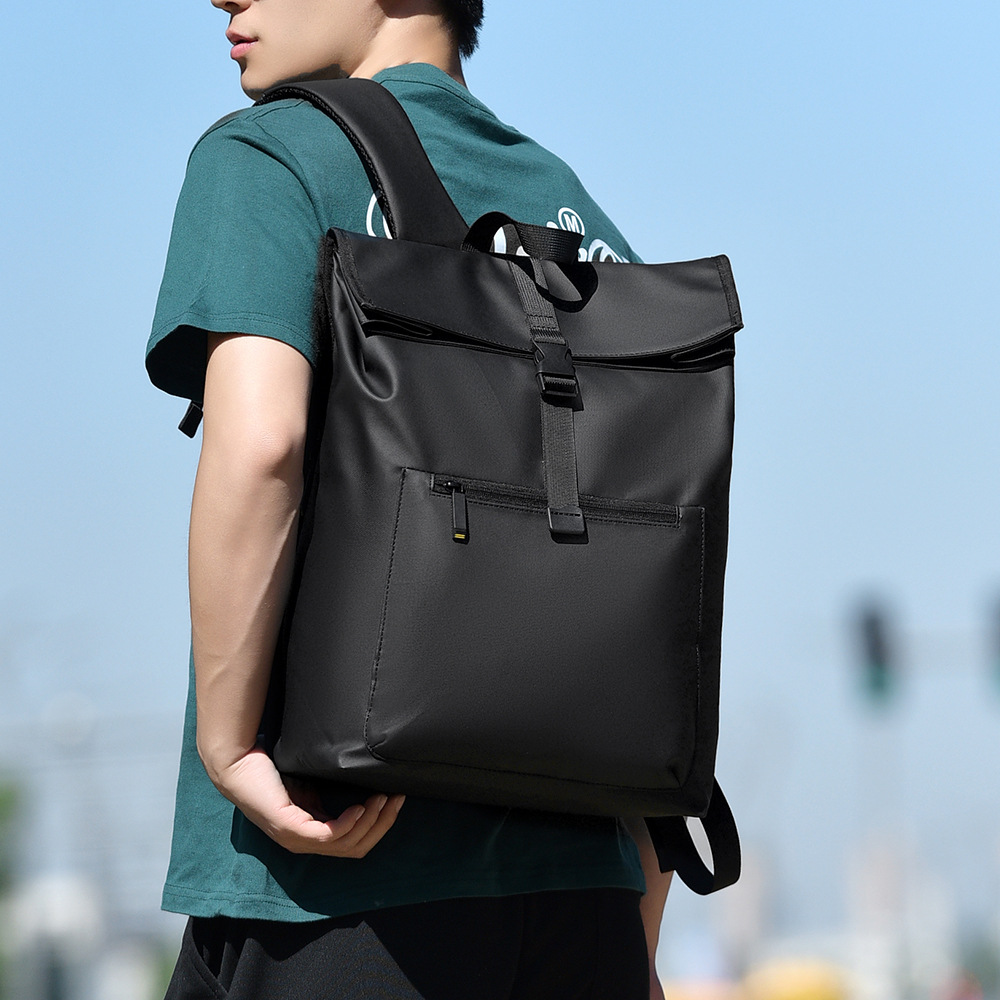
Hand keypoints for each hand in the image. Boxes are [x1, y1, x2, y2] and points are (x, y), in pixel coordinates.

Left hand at [208, 746, 403, 856]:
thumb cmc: (272, 770)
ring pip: (347, 844)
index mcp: (311, 834)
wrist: (238, 763)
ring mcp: (296, 839)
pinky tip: (360, 806)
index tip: (395, 799)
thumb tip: (364, 785)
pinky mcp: (289, 828)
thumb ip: (330, 794)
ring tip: (383, 798)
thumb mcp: (310, 785)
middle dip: (382, 824)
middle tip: (398, 798)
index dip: (379, 824)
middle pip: (357, 847)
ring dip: (371, 822)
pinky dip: (349, 824)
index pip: (355, 843)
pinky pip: (327, 836)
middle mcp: (304, 843)